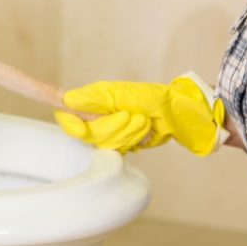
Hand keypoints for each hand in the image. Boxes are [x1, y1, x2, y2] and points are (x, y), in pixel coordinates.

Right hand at [54, 72, 225, 155]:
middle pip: (89, 135)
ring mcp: (112, 130)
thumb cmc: (153, 98)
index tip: (81, 128)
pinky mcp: (125, 142)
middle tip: (132, 117)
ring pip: (106, 145)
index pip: (68, 117)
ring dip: (128, 134)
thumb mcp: (122, 94)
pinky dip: (135, 141)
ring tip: (144, 122)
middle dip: (112, 128)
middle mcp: (99, 116)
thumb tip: (66, 100)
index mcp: (94, 100)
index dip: (71, 125)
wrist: (179, 111)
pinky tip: (146, 132)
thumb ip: (93, 99)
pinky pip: (121, 151)